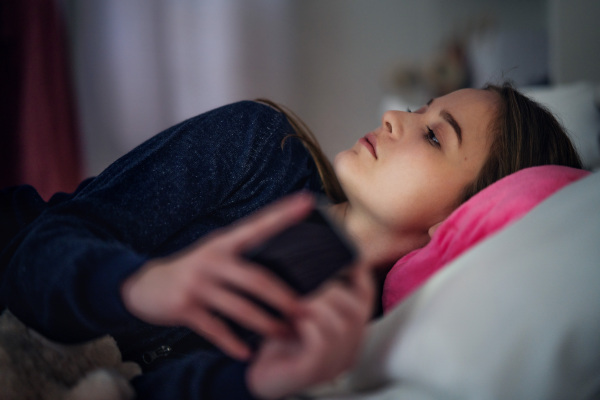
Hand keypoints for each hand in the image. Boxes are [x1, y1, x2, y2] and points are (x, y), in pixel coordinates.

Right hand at [121, 193, 315, 359]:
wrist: (145, 286)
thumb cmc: (194, 271)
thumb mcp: (216, 256)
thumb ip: (245, 260)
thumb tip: (288, 273)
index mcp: (224, 243)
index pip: (259, 225)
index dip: (283, 213)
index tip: (307, 201)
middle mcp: (212, 259)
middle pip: (257, 279)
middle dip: (284, 299)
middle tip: (307, 312)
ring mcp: (198, 284)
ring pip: (241, 309)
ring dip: (266, 325)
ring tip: (284, 334)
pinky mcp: (184, 307)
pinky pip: (216, 330)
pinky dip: (233, 344)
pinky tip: (247, 354)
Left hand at [246, 263, 374, 399]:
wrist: (259, 375)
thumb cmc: (279, 339)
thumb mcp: (299, 308)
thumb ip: (311, 289)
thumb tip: (315, 251)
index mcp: (350, 329)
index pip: (366, 296)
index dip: (358, 272)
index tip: (345, 254)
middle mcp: (349, 347)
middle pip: (357, 311)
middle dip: (332, 292)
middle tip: (308, 288)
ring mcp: (334, 362)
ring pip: (340, 326)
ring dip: (317, 308)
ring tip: (298, 303)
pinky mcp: (314, 371)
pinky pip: (322, 343)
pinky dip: (308, 325)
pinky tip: (293, 322)